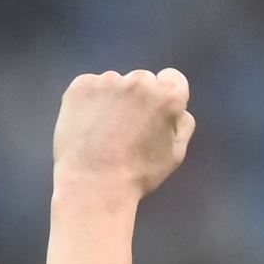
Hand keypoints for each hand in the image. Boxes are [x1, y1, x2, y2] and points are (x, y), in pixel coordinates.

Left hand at [53, 68, 196, 197]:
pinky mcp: (80, 85)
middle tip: (126, 127)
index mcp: (168, 95)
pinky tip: (86, 125)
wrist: (93, 184)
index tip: (153, 115)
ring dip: (113, 99)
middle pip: (143, 81)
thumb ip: (183, 124)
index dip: (164, 98)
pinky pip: (90, 87)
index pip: (173, 78)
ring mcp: (107, 81)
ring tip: (103, 130)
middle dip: (139, 98)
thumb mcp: (176, 155)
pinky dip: (89, 101)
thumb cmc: (138, 175)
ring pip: (115, 84)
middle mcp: (139, 81)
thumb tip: (178, 109)